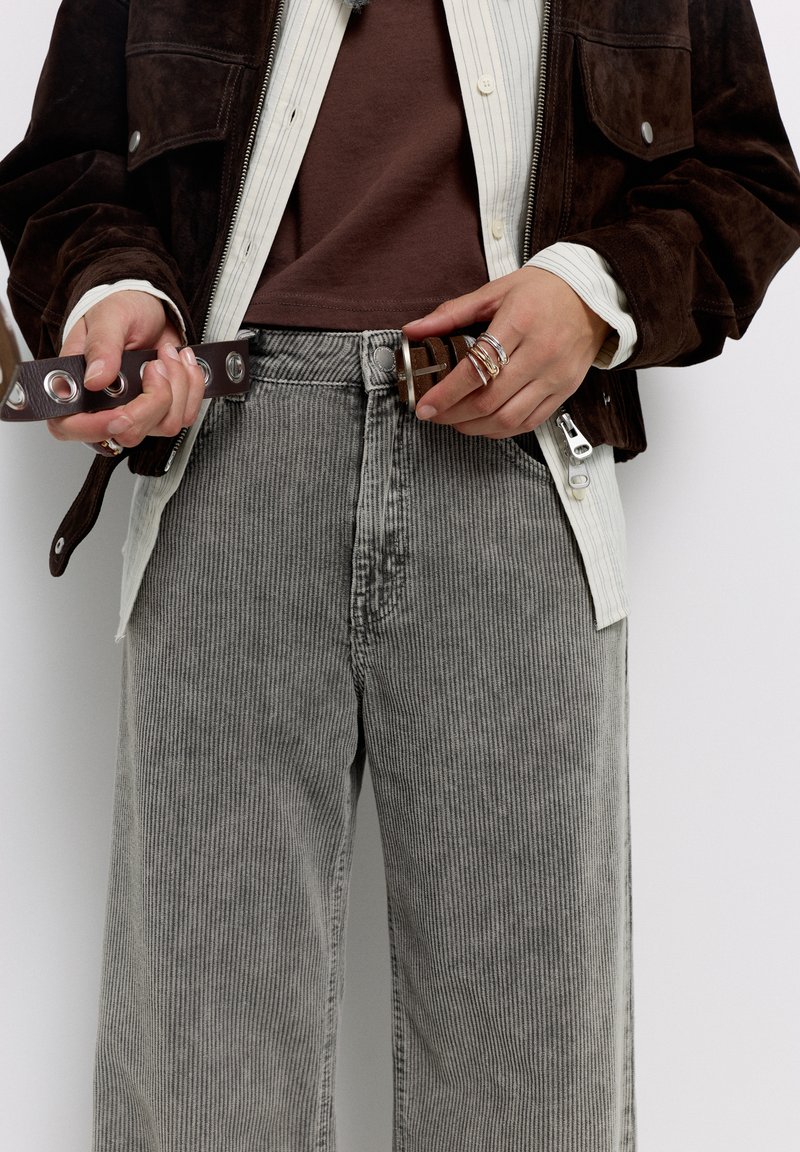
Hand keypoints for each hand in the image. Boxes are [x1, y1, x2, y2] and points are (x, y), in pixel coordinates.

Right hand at [47, 290, 205, 448]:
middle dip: (153, 398)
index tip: (122, 413)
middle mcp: (104, 407)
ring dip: (177, 386)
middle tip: (154, 364)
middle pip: (129, 432)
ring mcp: (136, 412)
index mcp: (75, 387)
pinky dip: (192, 387)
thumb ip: (101, 347)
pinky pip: (186, 415)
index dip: (98, 428)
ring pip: (165, 425)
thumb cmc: (121, 308)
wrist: (150, 306)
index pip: (73, 427)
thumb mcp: (108, 318)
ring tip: (168, 355)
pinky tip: (182, 363)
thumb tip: (95, 379)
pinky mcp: (163, 410)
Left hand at [402, 266, 610, 436]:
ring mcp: (555, 376)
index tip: (425, 405)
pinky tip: (483, 423)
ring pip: (508, 418)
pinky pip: (529, 422)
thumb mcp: (495, 291)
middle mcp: (541, 353)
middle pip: (489, 400)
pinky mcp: (565, 391)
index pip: (476, 368)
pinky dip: (501, 429)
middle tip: (433, 414)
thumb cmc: (543, 291)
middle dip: (453, 414)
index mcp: (520, 323)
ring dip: (475, 427)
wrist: (593, 296)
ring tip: (454, 421)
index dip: (446, 393)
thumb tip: (413, 330)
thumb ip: (451, 313)